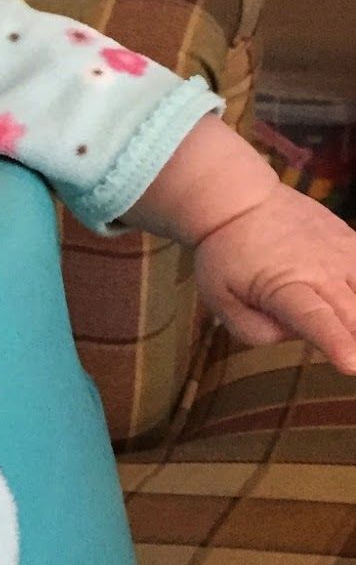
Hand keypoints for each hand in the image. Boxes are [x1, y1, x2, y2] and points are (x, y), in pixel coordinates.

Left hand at [194, 183, 355, 371]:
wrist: (240, 201)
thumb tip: (295, 335)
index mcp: (285, 288)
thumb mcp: (220, 300)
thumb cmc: (227, 257)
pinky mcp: (353, 242)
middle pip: (353, 314)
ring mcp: (343, 254)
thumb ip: (255, 330)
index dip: (335, 342)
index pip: (314, 319)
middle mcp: (322, 271)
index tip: (352, 363)